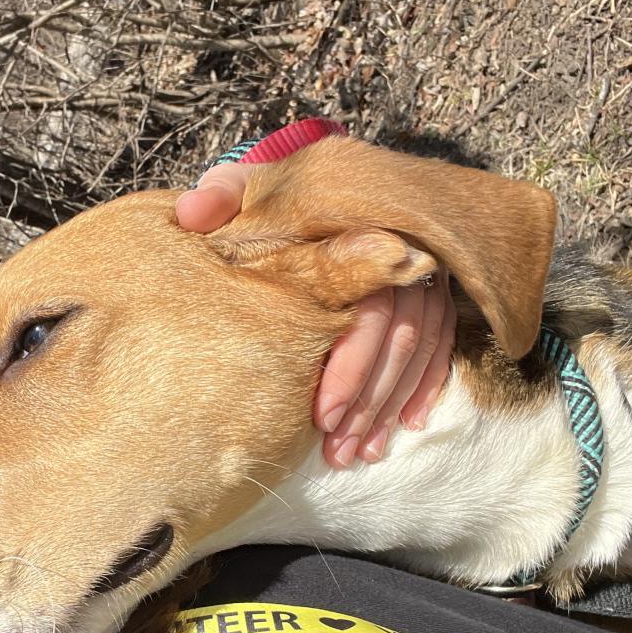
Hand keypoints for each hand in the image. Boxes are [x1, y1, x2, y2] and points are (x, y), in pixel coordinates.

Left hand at [176, 162, 454, 468]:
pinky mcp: (436, 291)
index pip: (367, 311)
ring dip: (390, 405)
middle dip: (367, 402)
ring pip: (419, 348)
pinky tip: (406, 426)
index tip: (319, 418)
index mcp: (366, 229)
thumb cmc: (282, 195)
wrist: (326, 179)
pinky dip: (424, 385)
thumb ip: (223, 195)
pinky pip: (441, 344)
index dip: (347, 368)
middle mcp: (406, 252)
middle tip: (338, 452)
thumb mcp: (254, 186)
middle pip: (397, 339)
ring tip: (359, 453)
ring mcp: (426, 275)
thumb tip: (190, 214)